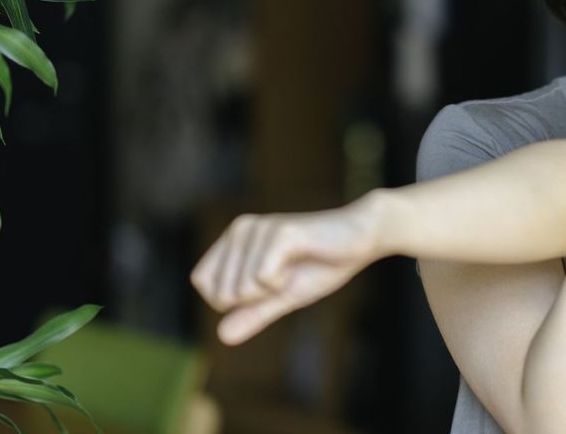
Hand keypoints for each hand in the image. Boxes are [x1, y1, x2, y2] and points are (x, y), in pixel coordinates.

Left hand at [191, 202, 378, 344]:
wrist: (362, 238)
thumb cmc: (322, 263)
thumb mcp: (283, 295)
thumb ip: (253, 313)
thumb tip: (221, 336)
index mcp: (234, 238)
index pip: (203, 283)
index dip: (234, 299)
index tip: (269, 282)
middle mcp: (240, 228)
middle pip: (222, 294)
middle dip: (257, 298)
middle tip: (287, 274)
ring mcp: (258, 228)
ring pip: (243, 291)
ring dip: (275, 290)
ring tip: (296, 266)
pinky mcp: (279, 233)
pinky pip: (263, 280)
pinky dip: (284, 284)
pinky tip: (302, 262)